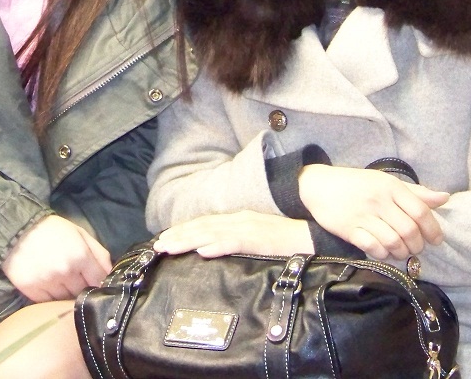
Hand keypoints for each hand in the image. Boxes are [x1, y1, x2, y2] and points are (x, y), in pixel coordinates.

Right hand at [0, 214, 112, 301]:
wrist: (17, 231)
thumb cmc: (52, 230)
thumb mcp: (80, 233)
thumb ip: (99, 253)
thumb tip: (111, 273)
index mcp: (80, 256)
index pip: (99, 281)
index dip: (101, 283)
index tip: (97, 282)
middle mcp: (65, 272)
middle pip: (84, 293)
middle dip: (84, 288)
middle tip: (78, 280)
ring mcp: (48, 283)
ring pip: (67, 301)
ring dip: (68, 295)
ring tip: (63, 283)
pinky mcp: (32, 291)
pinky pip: (49, 304)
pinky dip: (52, 299)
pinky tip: (50, 286)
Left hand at [153, 211, 312, 258]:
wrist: (313, 234)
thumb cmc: (287, 241)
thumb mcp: (258, 239)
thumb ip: (238, 241)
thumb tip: (212, 250)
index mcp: (239, 220)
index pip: (205, 224)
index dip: (183, 230)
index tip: (164, 239)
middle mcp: (240, 220)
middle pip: (203, 227)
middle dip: (178, 235)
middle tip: (157, 245)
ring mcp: (249, 228)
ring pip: (211, 233)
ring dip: (188, 240)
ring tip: (169, 247)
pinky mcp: (259, 238)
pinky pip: (234, 242)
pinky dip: (217, 245)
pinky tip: (203, 251)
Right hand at [298, 165, 449, 261]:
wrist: (320, 185)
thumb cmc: (358, 184)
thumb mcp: (386, 182)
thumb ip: (416, 193)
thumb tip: (445, 198)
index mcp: (391, 186)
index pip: (421, 211)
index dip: (433, 229)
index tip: (436, 240)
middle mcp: (379, 200)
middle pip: (409, 230)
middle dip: (418, 245)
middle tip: (416, 249)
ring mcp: (363, 215)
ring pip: (393, 241)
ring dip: (402, 253)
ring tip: (401, 252)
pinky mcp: (349, 230)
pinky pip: (373, 248)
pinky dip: (383, 254)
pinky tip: (384, 252)